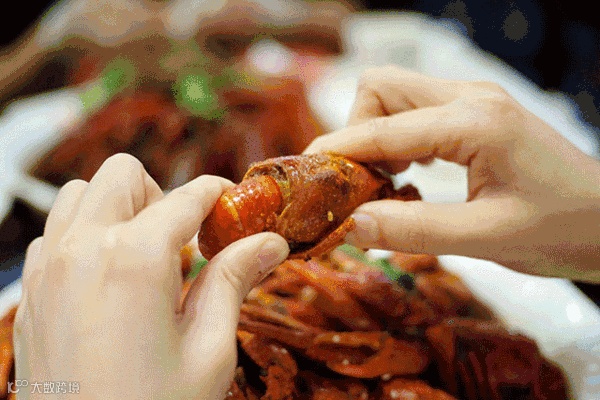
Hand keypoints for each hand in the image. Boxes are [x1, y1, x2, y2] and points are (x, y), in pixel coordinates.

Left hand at [13, 154, 288, 398]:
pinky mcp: (31, 295)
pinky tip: (109, 280)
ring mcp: (47, 270)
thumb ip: (234, 280)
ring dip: (117, 210)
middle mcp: (82, 250)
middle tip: (184, 244)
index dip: (220, 195)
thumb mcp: (209, 349)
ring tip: (144, 258)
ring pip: (80, 196)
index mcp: (135, 258)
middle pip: (124, 175)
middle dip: (161, 196)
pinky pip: (54, 236)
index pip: (188, 198)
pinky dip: (84, 237)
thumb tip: (270, 243)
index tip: (236, 209)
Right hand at [304, 66, 599, 282]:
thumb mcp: (485, 239)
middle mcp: (470, 97)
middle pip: (381, 87)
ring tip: (382, 185)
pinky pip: (416, 111)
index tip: (306, 179)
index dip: (337, 151)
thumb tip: (349, 226)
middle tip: (356, 186)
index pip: (381, 126)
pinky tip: (410, 176)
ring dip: (375, 136)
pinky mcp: (476, 113)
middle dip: (355, 133)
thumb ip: (413, 230)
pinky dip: (397, 139)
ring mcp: (474, 100)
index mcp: (474, 121)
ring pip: (396, 95)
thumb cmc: (561, 230)